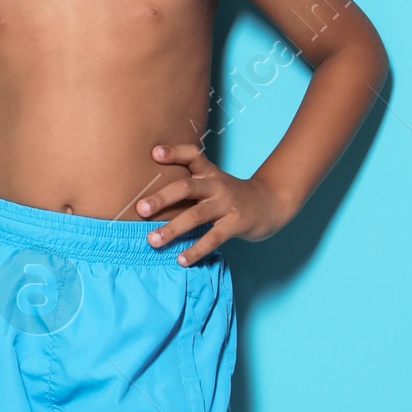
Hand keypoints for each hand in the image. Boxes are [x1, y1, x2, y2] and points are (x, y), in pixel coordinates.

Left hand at [136, 143, 286, 264]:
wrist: (271, 203)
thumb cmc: (231, 195)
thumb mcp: (214, 182)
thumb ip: (190, 184)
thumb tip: (150, 198)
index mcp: (209, 173)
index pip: (193, 155)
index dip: (175, 152)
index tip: (155, 153)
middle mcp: (217, 185)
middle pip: (187, 187)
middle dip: (162, 198)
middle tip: (140, 209)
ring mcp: (227, 204)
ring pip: (196, 215)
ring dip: (173, 229)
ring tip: (152, 240)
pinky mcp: (237, 223)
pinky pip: (214, 238)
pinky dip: (196, 250)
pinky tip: (181, 259)